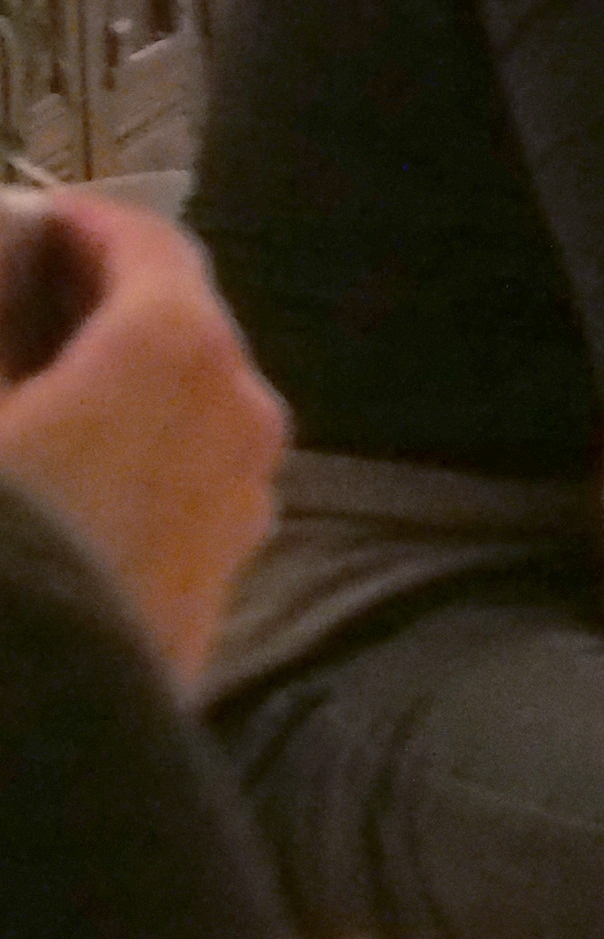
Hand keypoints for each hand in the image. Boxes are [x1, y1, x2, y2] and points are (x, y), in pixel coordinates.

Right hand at [0, 193, 285, 689]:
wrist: (23, 717)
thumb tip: (9, 330)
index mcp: (179, 351)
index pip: (150, 247)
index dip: (86, 225)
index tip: (41, 221)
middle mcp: (242, 416)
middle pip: (179, 330)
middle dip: (104, 309)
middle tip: (27, 304)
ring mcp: (246, 504)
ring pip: (187, 412)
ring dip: (122, 389)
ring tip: (36, 393)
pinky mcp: (223, 579)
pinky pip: (181, 485)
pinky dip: (133, 458)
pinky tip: (63, 480)